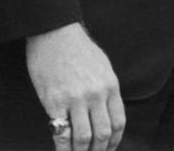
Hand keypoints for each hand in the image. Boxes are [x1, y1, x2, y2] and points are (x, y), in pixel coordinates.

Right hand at [27, 22, 124, 150]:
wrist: (55, 34)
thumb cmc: (79, 49)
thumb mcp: (103, 67)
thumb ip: (106, 90)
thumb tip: (106, 113)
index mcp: (111, 86)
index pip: (118, 122)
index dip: (115, 141)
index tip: (109, 149)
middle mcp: (96, 95)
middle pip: (103, 133)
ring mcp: (75, 100)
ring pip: (83, 138)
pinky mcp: (54, 103)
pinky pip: (61, 133)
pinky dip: (62, 148)